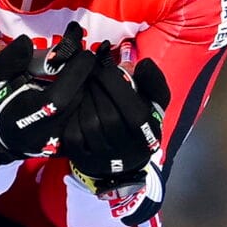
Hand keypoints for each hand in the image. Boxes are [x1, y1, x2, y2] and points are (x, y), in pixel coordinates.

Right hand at [0, 23, 91, 165]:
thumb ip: (10, 58)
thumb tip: (26, 41)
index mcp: (27, 114)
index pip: (60, 97)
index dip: (76, 73)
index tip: (84, 53)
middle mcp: (46, 133)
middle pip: (78, 101)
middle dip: (86, 76)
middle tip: (85, 58)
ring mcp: (59, 143)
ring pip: (87, 112)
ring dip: (90, 87)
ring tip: (85, 71)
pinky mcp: (68, 146)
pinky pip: (87, 121)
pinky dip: (89, 101)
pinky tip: (83, 88)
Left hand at [61, 43, 170, 197]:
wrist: (123, 157)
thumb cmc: (138, 121)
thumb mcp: (154, 102)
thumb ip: (153, 82)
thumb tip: (143, 65)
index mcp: (149, 135)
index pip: (136, 113)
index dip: (117, 86)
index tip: (105, 69)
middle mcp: (128, 152)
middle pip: (110, 117)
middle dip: (97, 89)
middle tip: (91, 75)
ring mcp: (105, 159)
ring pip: (90, 125)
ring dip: (84, 100)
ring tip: (85, 88)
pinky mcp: (84, 161)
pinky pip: (73, 137)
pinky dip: (72, 117)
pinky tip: (77, 106)